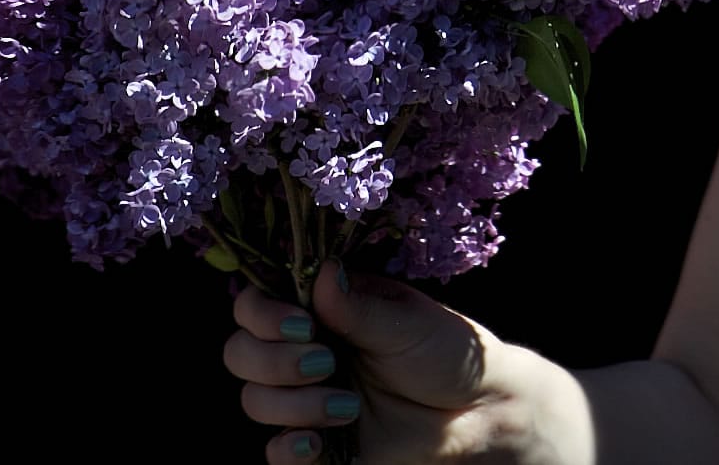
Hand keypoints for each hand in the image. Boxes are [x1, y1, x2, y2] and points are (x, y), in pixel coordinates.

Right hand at [224, 258, 595, 463]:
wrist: (478, 411)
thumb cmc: (445, 351)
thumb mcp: (406, 323)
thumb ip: (359, 307)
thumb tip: (322, 272)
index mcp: (320, 309)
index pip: (255, 305)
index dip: (262, 315)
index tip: (303, 324)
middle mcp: (303, 350)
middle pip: (240, 354)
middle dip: (274, 361)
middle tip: (326, 362)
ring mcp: (306, 398)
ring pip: (255, 401)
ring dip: (293, 404)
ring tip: (349, 406)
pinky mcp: (317, 444)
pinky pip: (275, 451)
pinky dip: (287, 448)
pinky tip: (316, 443)